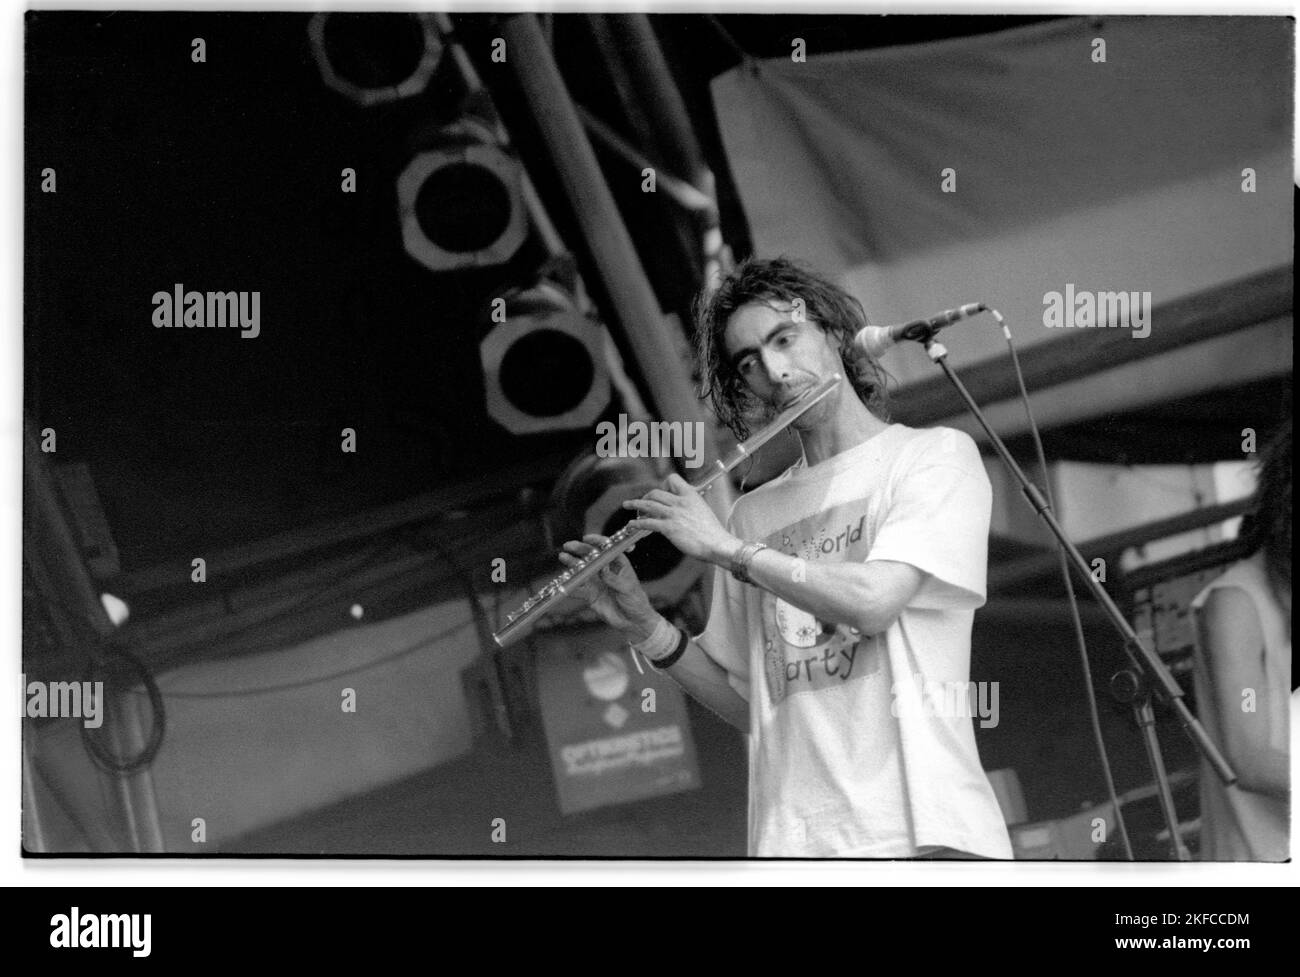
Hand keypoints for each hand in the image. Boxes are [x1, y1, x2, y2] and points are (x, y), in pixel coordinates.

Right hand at [557, 534, 658, 640]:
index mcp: (619, 565)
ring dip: (572, 564)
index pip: (607, 549)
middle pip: (592, 557)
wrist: (633, 622)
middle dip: (580, 550)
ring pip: (582, 570)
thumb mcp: (627, 588)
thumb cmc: (636, 601)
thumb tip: (602, 568)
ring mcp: (597, 582)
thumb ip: (614, 579)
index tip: (587, 538)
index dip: (597, 542)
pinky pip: (578, 590)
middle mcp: (606, 571)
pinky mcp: (591, 595)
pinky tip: (563, 583)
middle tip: (569, 546)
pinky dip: (570, 587)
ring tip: (563, 557)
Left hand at [621, 474, 739, 564]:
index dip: (663, 485)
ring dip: (635, 505)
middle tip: (642, 503)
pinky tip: (631, 526)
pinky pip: (648, 523)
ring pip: (648, 505)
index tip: (661, 492)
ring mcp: (674, 514)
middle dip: (646, 497)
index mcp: (691, 495)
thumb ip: (690, 507)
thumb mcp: (702, 511)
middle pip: (656, 492)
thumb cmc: (712, 532)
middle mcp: (681, 502)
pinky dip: (636, 524)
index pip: (672, 479)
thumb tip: (680, 510)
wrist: (718, 544)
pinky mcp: (669, 528)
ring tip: (627, 506)